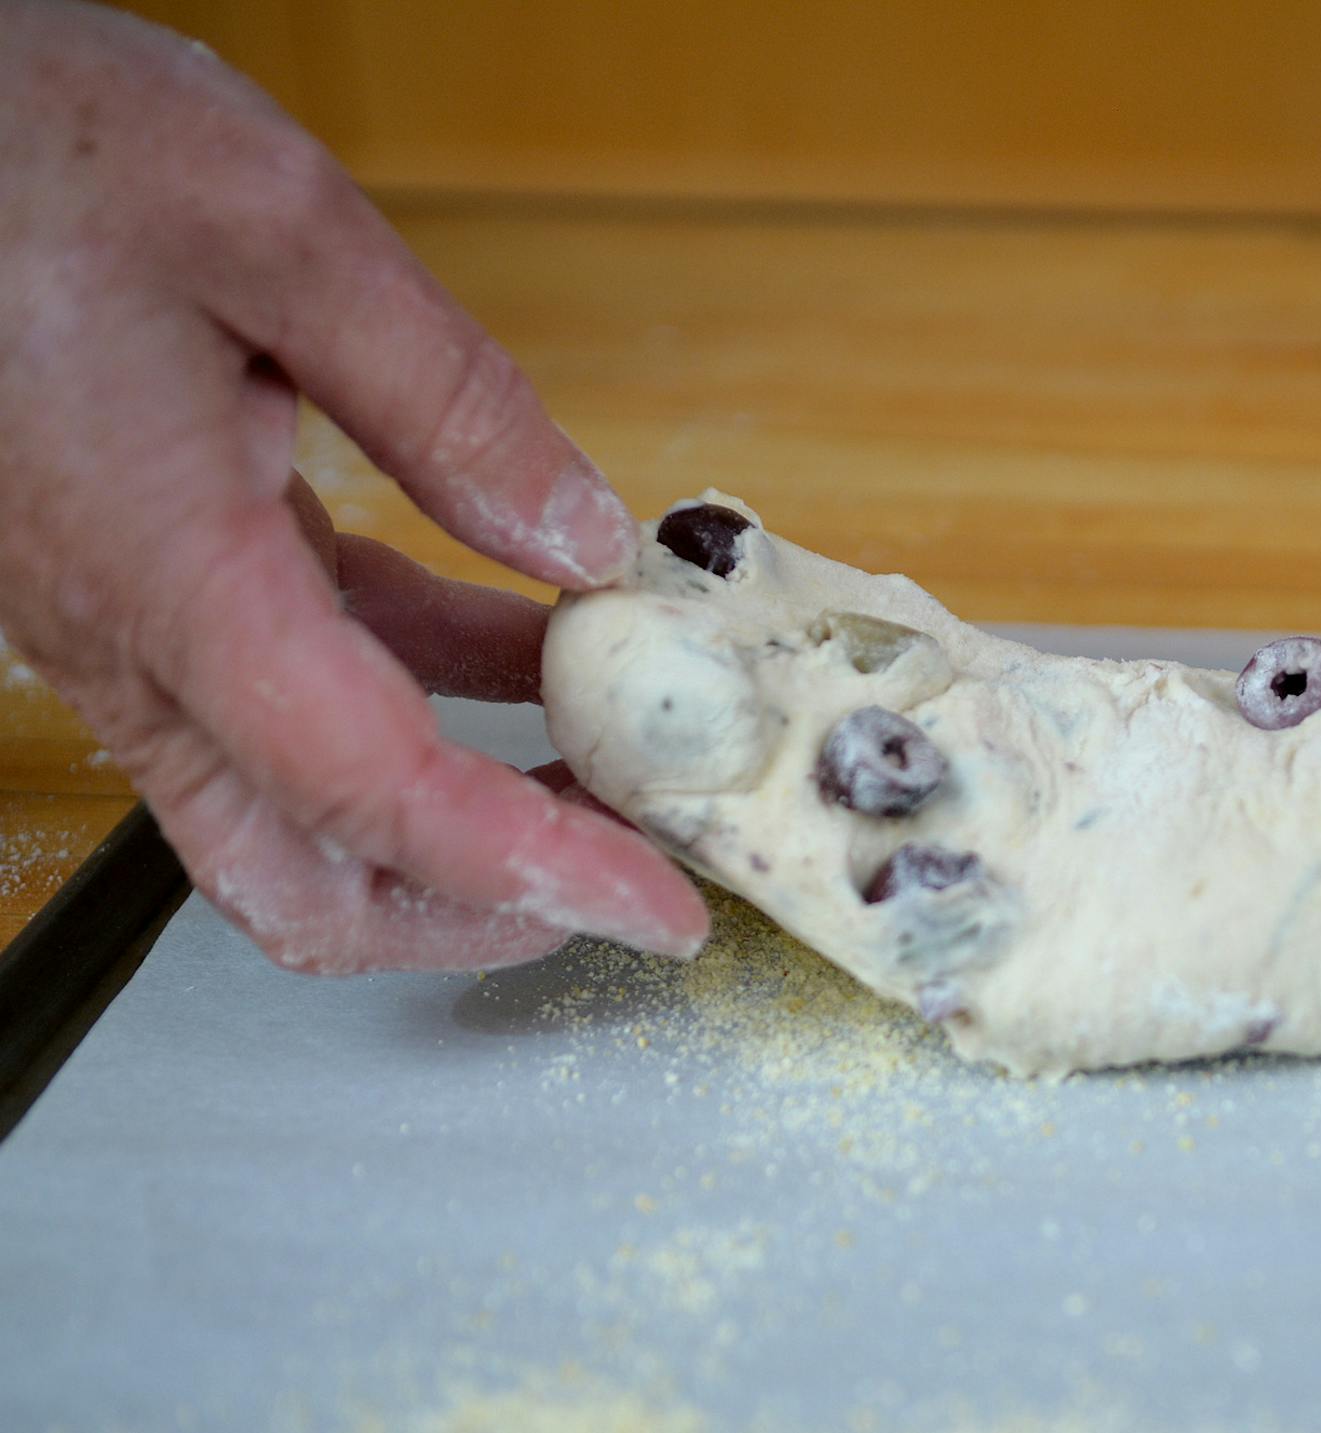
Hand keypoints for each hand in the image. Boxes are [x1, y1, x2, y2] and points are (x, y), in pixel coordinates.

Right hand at [0, 3, 706, 970]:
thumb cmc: (24, 147)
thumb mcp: (277, 229)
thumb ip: (446, 399)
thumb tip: (577, 536)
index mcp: (171, 575)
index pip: (376, 798)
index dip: (535, 871)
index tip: (657, 905)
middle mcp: (137, 634)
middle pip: (303, 872)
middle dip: (472, 908)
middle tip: (621, 867)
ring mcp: (132, 615)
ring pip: (295, 794)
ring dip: (460, 802)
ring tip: (616, 755)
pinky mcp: (143, 569)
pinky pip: (291, 680)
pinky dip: (419, 690)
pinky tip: (528, 645)